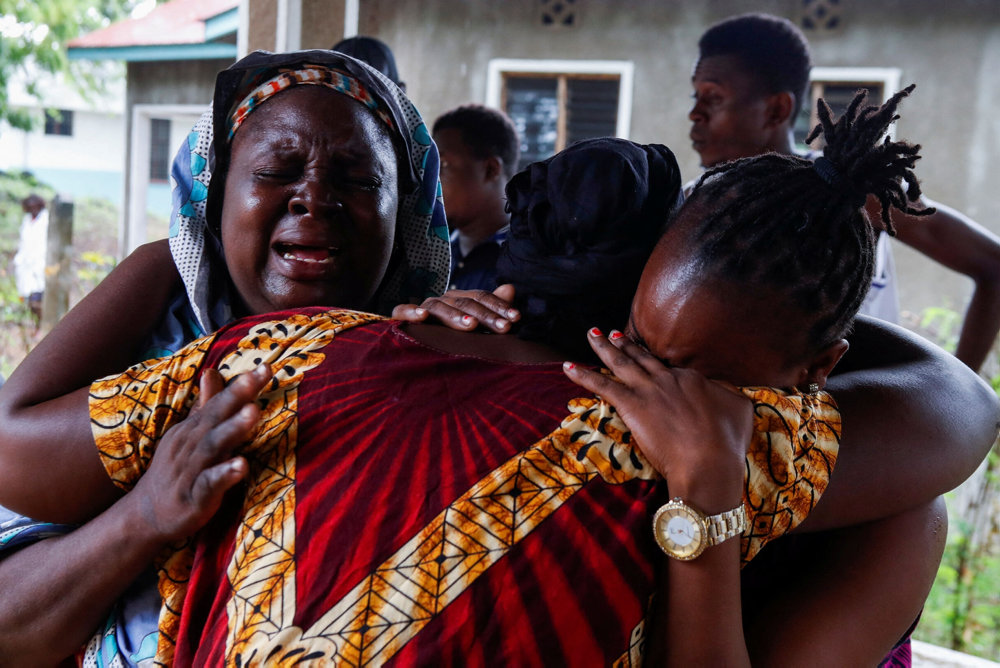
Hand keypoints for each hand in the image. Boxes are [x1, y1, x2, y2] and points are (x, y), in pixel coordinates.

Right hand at [127, 364, 271, 542]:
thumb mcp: (189, 435)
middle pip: (216, 416)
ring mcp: (190, 469)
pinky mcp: (193, 496)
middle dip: (238, 395)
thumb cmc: (177, 470)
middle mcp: (191, 444)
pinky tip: (242, 466)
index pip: (220, 402)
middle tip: (260, 375)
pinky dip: (224, 474)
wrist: (145, 515)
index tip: (268, 366)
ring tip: (254, 412)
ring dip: (233, 428)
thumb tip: (212, 372)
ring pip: (213, 445)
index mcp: (193, 428)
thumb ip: (205, 406)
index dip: (242, 385)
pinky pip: (209, 483)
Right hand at [392, 284, 520, 332]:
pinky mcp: (400, 317)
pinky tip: (423, 317)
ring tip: (471, 325)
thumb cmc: (447, 335)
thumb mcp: (472, 323)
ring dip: (455, 316)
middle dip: (486, 315)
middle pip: (465, 303)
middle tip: (503, 327)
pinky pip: (402, 311)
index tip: (516, 318)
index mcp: (460, 301)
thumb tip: (511, 288)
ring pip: (439, 308)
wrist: (410, 344)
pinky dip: (412, 312)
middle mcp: (443, 301)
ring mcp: (422, 308)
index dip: (499, 306)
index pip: (481, 298)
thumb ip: (491, 308)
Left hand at [563, 328, 751, 506]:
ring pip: (620, 362)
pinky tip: (567, 366)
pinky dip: (583, 375)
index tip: (648, 358)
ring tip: (591, 335)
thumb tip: (728, 389)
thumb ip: (730, 394)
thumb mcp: (740, 410)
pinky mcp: (631, 405)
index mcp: (693, 378)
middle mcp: (668, 378)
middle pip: (642, 357)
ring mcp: (648, 390)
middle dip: (625, 343)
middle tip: (611, 333)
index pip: (671, 368)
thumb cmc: (727, 442)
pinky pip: (602, 385)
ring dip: (603, 348)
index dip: (657, 363)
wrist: (708, 461)